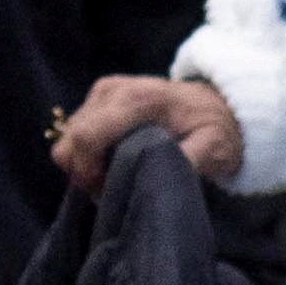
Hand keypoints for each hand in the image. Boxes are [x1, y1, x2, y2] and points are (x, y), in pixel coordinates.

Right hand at [51, 73, 244, 189]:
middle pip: (70, 140)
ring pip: (68, 138)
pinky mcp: (98, 96)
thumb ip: (189, 159)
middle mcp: (113, 90)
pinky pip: (76, 132)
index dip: (87, 173)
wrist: (216, 103)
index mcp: (137, 100)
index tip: (107, 194)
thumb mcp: (213, 147)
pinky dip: (88, 153)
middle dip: (83, 173)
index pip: (86, 137)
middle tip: (112, 190)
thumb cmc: (215, 128)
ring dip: (85, 164)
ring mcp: (102, 91)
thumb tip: (163, 177)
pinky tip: (114, 161)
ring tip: (116, 176)